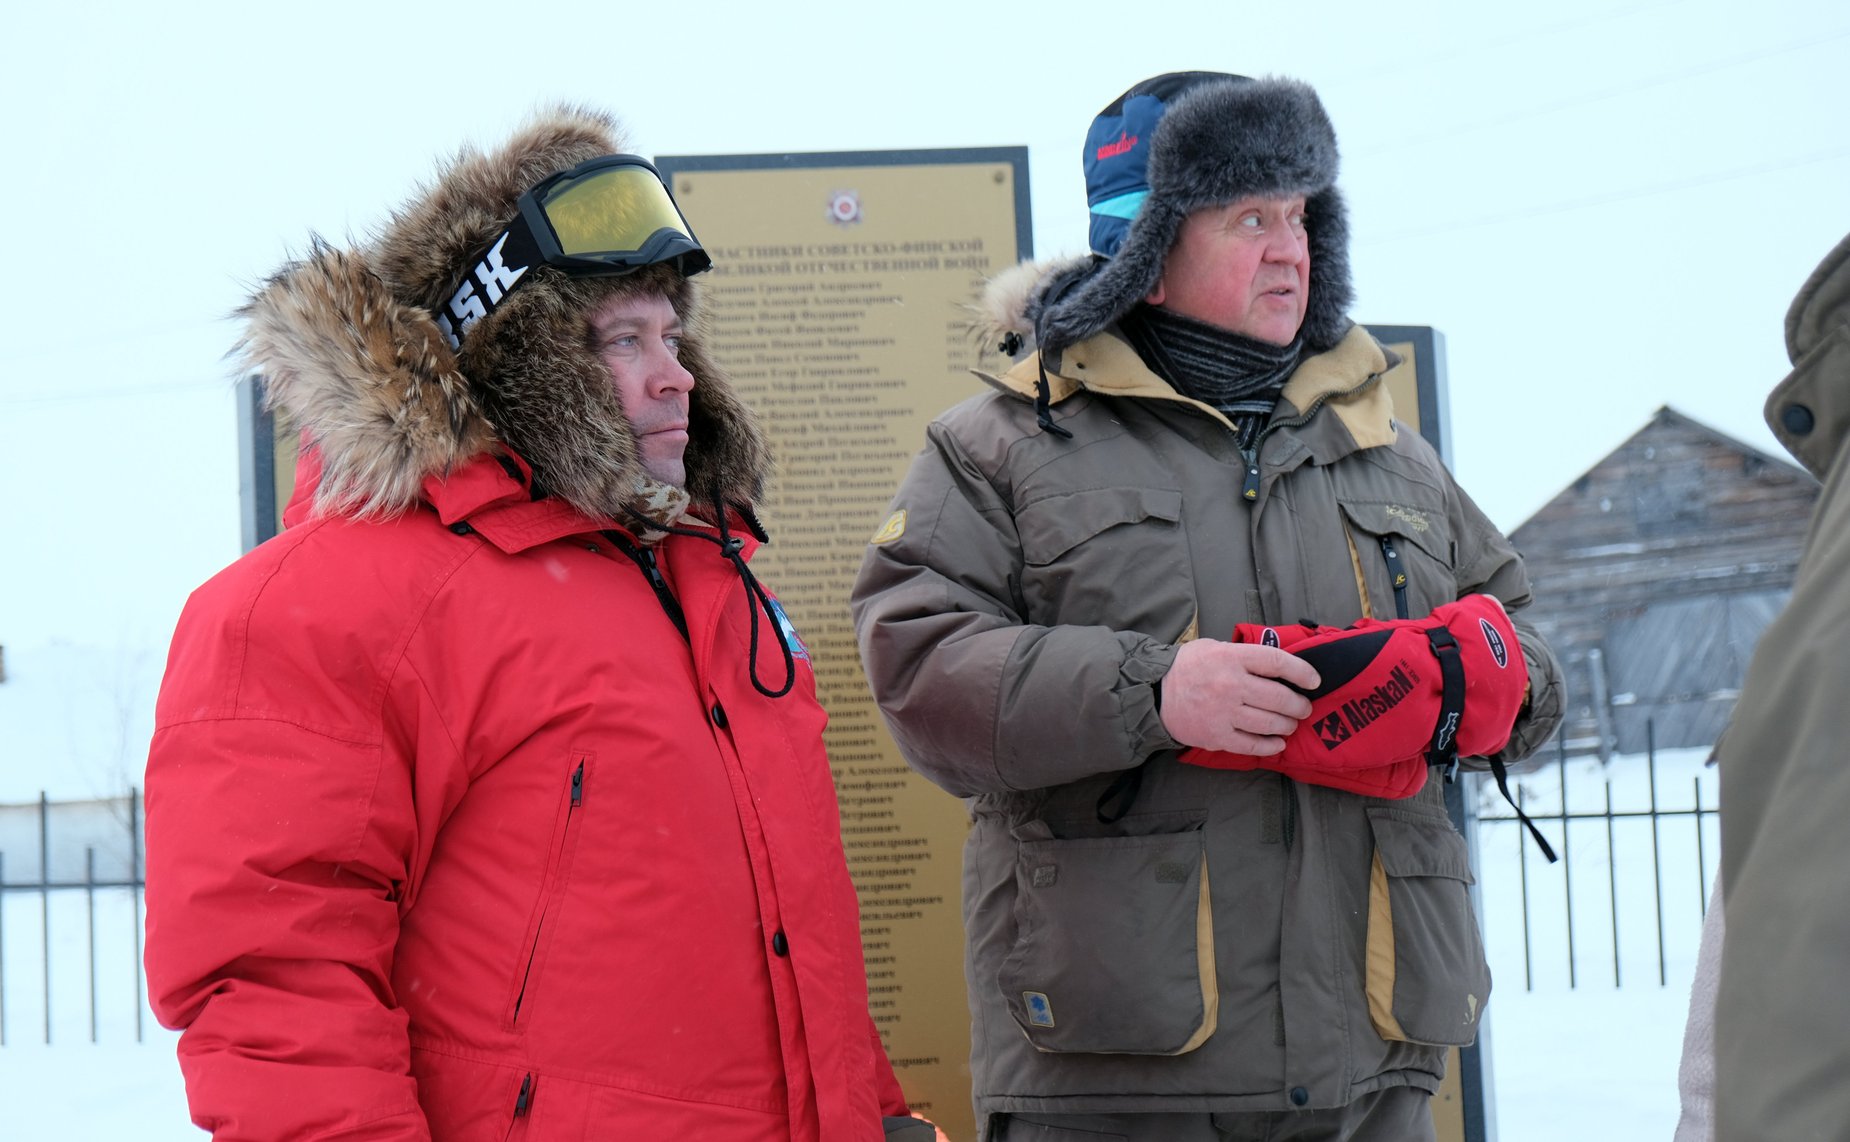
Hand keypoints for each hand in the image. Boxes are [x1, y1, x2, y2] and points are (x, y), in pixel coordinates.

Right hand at [1160, 639, 1321, 755]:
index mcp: (1231, 657)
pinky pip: (1253, 745)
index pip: (1277, 662)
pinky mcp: (1217, 736)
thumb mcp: (1215, 647)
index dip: (1302, 672)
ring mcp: (1224, 713)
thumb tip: (1279, 666)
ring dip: (1287, 725)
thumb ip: (1245, 655)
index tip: (1314, 680)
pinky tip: (1278, 743)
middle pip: (1279, 697)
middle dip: (1299, 705)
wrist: (1154, 693)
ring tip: (1290, 724)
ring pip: (1270, 723)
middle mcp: (1230, 684)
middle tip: (1303, 707)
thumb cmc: (1187, 667)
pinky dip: (1270, 745)